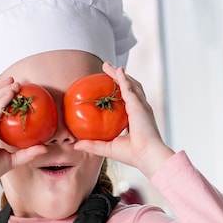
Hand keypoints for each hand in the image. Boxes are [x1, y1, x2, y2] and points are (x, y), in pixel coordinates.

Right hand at [0, 77, 47, 213]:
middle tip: (13, 80)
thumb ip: (27, 153)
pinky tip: (11, 93)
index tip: (12, 91)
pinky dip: (2, 100)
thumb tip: (44, 148)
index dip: (0, 98)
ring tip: (13, 82)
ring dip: (2, 90)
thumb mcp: (12, 160)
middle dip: (0, 88)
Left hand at [74, 62, 173, 177]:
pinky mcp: (138, 105)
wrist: (146, 156)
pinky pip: (129, 88)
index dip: (120, 93)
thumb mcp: (107, 148)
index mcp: (135, 119)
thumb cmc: (132, 155)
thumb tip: (76, 145)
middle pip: (130, 88)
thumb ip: (92, 145)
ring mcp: (141, 106)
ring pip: (130, 84)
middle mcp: (140, 110)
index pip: (127, 102)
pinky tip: (117, 71)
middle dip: (119, 78)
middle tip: (107, 69)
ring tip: (109, 67)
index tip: (109, 88)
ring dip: (119, 74)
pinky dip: (123, 78)